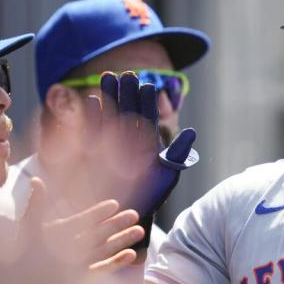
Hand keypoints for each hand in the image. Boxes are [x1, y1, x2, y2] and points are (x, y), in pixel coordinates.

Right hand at [85, 72, 197, 218]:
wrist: (128, 210)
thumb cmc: (152, 194)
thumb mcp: (167, 173)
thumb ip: (177, 153)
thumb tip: (192, 132)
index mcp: (148, 141)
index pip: (148, 116)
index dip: (148, 100)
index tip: (148, 83)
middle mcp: (129, 138)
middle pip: (128, 109)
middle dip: (127, 91)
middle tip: (126, 73)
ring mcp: (111, 142)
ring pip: (110, 114)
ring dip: (109, 96)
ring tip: (106, 76)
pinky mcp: (94, 150)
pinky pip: (93, 129)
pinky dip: (92, 115)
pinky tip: (91, 101)